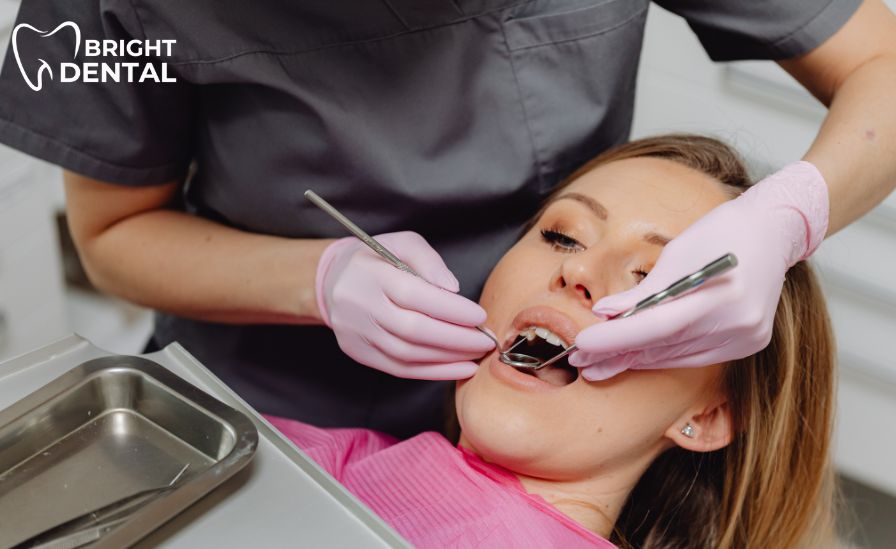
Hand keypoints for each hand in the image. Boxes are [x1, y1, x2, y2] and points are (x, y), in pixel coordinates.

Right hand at [316, 231, 494, 378]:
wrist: (331, 281)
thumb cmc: (376, 259)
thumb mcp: (401, 243)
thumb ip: (428, 261)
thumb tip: (452, 289)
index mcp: (371, 274)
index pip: (413, 295)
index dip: (450, 309)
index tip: (479, 315)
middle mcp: (360, 306)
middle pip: (411, 330)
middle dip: (455, 338)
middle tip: (485, 341)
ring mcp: (357, 333)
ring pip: (407, 354)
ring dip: (448, 358)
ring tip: (476, 354)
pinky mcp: (359, 353)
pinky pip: (399, 369)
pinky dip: (433, 372)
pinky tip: (459, 369)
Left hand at [570, 161, 828, 379]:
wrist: (774, 230)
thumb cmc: (720, 232)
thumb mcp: (676, 253)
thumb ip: (642, 291)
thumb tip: (604, 313)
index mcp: (719, 294)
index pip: (656, 326)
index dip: (616, 339)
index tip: (581, 344)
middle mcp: (737, 322)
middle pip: (664, 347)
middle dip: (618, 354)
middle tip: (579, 360)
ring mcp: (746, 337)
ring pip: (677, 357)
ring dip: (636, 360)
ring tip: (598, 364)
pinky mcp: (749, 343)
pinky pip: (695, 356)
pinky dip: (663, 356)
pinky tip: (635, 357)